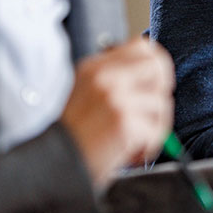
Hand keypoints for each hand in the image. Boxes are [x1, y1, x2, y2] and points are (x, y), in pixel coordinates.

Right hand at [59, 39, 174, 188]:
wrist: (51, 165)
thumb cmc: (74, 134)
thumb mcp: (86, 91)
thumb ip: (116, 77)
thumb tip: (156, 70)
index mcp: (95, 67)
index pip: (143, 47)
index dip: (156, 64)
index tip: (154, 84)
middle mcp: (105, 77)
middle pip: (158, 68)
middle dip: (160, 93)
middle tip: (148, 114)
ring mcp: (115, 98)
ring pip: (161, 103)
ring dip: (153, 127)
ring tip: (132, 140)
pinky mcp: (124, 122)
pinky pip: (157, 130)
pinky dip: (148, 146)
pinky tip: (130, 153)